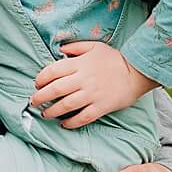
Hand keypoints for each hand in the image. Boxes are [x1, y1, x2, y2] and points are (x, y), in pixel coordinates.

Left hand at [29, 41, 158, 127]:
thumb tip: (60, 50)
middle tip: (33, 102)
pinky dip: (72, 122)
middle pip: (56, 89)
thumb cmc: (115, 59)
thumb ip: (75, 47)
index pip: (53, 71)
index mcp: (80, 64)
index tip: (36, 84)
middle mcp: (84, 79)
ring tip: (45, 114)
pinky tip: (64, 124)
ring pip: (66, 105)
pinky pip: (83, 117)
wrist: (138, 72)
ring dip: (52, 111)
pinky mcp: (102, 107)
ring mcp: (92, 94)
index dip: (41, 78)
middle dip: (40, 97)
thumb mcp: (95, 47)